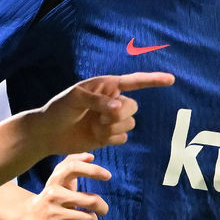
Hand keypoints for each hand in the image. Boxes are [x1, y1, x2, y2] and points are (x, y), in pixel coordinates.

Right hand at [16, 153, 111, 219]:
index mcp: (56, 181)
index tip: (108, 176)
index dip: (94, 170)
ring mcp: (54, 214)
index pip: (74, 168)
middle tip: (102, 210)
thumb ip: (72, 163)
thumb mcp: (57, 179)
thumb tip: (91, 155)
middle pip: (92, 200)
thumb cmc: (51, 197)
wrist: (27, 219)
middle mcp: (54, 195)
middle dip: (103, 207)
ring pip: (89, 218)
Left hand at [37, 72, 174, 154]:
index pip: (133, 82)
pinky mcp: (109, 136)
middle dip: (119, 115)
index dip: (153, 80)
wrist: (48, 133)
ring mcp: (111, 120)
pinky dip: (111, 139)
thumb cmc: (59, 109)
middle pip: (133, 107)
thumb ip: (99, 101)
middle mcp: (113, 101)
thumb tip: (118, 109)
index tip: (170, 80)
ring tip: (95, 127)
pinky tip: (96, 137)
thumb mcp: (76, 98)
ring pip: (130, 124)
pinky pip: (123, 138)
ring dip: (114, 128)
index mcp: (106, 86)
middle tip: (99, 118)